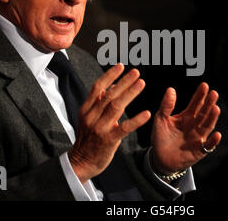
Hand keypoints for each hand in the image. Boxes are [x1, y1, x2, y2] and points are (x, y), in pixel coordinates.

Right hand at [68, 64, 150, 182]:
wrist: (81, 162)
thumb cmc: (88, 138)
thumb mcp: (89, 118)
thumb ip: (99, 102)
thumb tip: (112, 85)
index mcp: (86, 109)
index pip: (97, 88)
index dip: (109, 75)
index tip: (121, 66)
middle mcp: (92, 117)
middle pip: (109, 95)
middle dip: (123, 82)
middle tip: (136, 72)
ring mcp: (99, 128)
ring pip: (116, 107)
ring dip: (130, 94)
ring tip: (141, 84)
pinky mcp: (108, 140)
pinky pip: (124, 128)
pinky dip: (136, 120)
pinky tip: (146, 113)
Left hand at [150, 83, 221, 174]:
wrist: (160, 158)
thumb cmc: (160, 137)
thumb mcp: (160, 119)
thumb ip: (166, 106)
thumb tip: (171, 89)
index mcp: (186, 116)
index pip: (195, 104)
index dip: (200, 95)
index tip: (204, 85)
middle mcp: (195, 125)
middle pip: (204, 113)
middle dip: (209, 103)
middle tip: (213, 93)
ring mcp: (199, 137)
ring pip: (207, 126)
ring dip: (212, 118)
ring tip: (215, 108)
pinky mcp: (200, 150)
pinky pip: (208, 146)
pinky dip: (213, 141)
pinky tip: (216, 134)